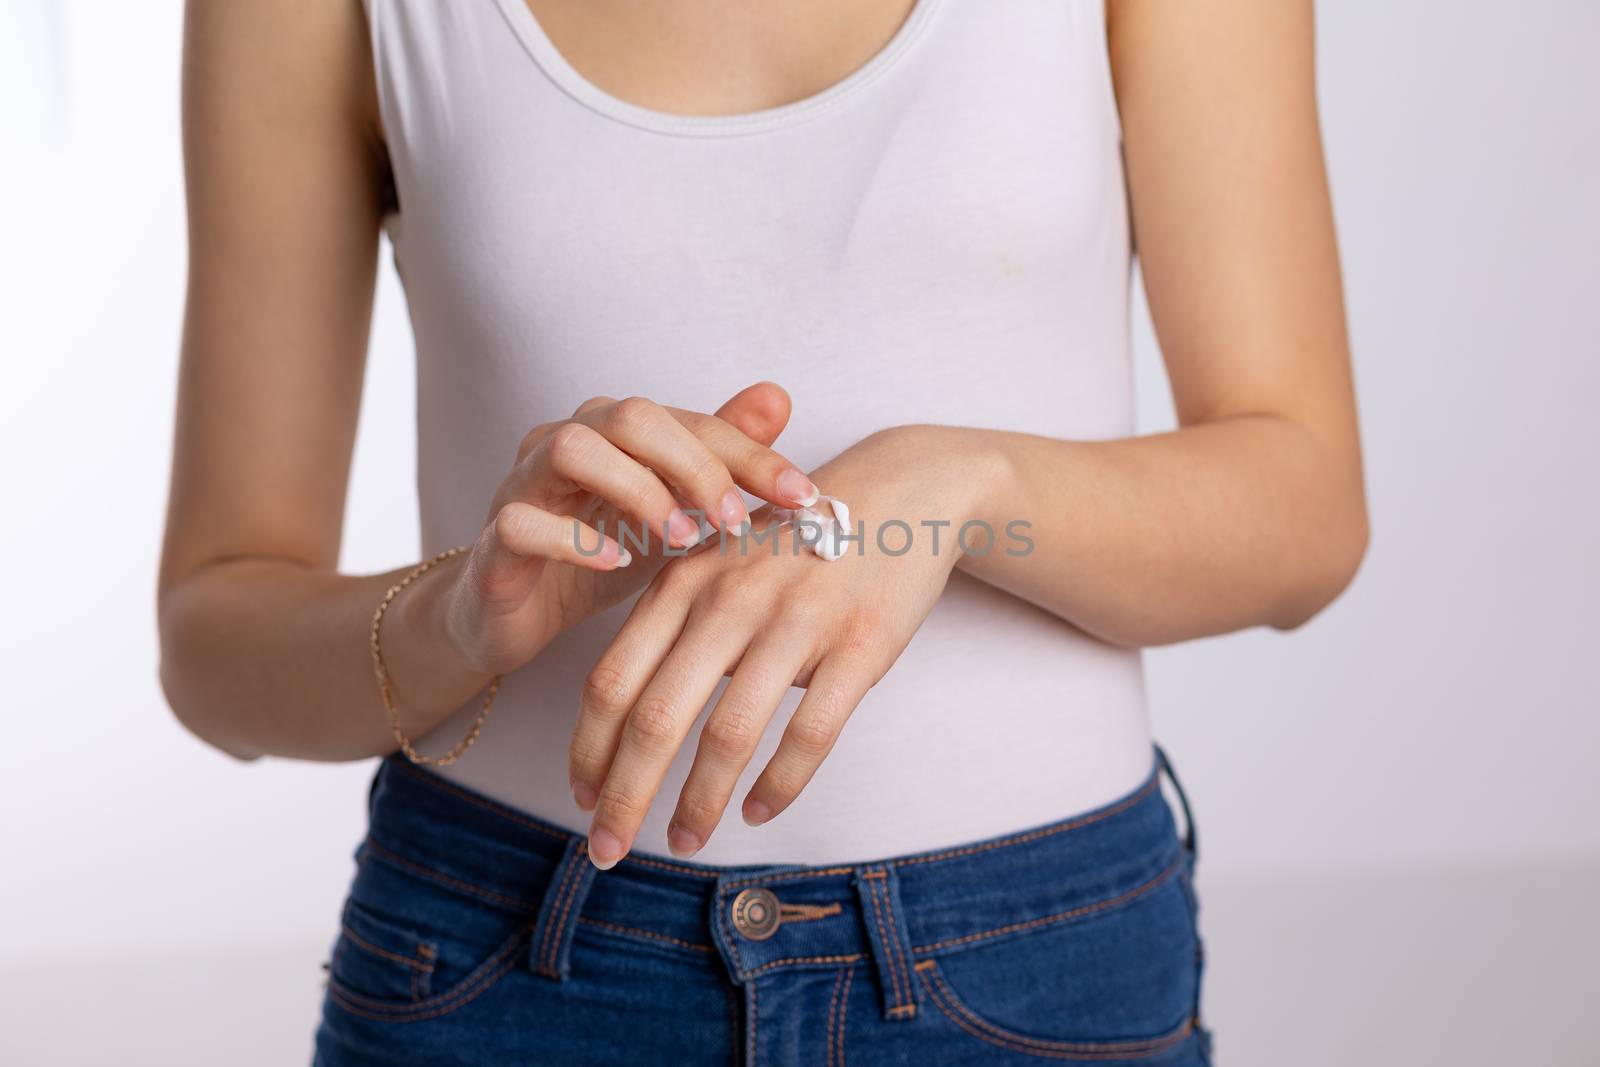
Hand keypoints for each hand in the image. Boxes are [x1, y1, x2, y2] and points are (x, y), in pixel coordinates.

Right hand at [437, 384, 820, 681]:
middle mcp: (566, 440)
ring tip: (682, 541)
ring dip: (639, 493)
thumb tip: (779, 398)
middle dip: (697, 466)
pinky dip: (575, 541)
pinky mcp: (495, 537)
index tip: (803, 498)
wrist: (518, 614)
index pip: (692, 422)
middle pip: (634, 416)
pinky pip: (523, 522)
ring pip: (572, 448)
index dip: (752, 455)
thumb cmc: (600, 552)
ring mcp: (524, 484)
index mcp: (615, 431)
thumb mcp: (674, 510)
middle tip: (735, 522)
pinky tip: (618, 562)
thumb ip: (719, 457)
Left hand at [570, 426, 1003, 867]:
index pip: (614, 679)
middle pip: (656, 717)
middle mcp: (731, 599)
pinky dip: (779, 785)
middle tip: (608, 850)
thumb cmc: (798, 541)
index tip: (582, 799)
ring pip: (729, 734)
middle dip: (624, 795)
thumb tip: (634, 723)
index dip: (589, 750)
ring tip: (685, 841)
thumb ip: (676, 627)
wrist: (902, 490)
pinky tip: (758, 812)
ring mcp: (797, 622)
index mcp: (686, 580)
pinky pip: (810, 734)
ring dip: (699, 802)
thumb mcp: (722, 562)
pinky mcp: (859, 646)